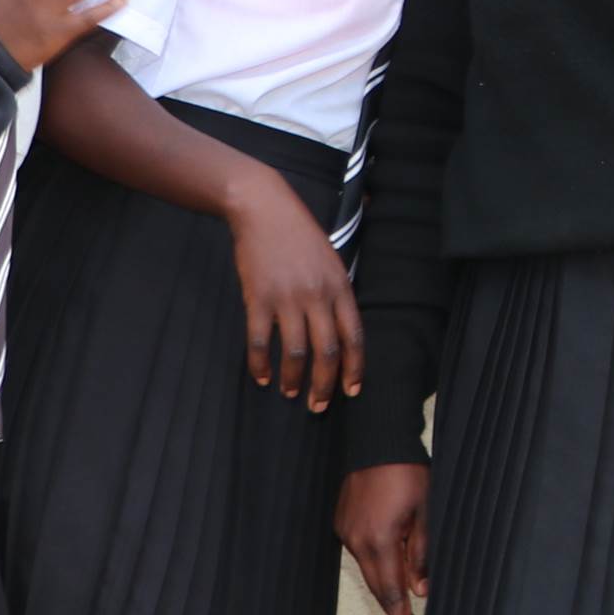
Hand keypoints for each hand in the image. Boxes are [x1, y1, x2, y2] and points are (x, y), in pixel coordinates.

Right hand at [227, 172, 362, 410]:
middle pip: (328, 351)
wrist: (264, 208)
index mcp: (340, 287)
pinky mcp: (258, 297)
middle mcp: (318, 295)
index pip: (354, 336)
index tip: (352, 390)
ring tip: (291, 393)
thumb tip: (341, 327)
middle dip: (325, 385)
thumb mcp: (331, 260)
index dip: (354, 367)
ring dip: (294, 379)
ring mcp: (287, 297)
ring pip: (296, 352)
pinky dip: (261, 364)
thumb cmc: (299, 234)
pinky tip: (262, 377)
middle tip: (319, 406)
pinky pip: (261, 340)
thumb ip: (337, 292)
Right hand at [336, 462, 429, 614]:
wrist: (377, 441)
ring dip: (387, 588)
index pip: (393, 591)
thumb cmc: (409, 473)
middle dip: (395, 612)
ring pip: (369, 570)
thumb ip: (422, 554)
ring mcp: (345, 531)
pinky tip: (390, 571)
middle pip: (378, 586)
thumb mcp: (426, 513)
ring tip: (405, 610)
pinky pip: (361, 552)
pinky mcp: (342, 522)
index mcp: (380, 540)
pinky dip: (377, 565)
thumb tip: (421, 591)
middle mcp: (356, 541)